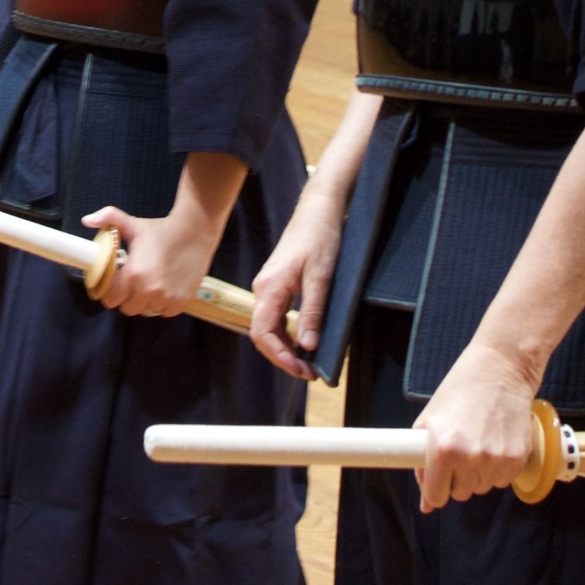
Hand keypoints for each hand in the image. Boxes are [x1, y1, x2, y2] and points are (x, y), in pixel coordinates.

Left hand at [85, 201, 217, 318]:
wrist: (195, 231)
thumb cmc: (161, 230)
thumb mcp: (133, 225)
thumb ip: (109, 219)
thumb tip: (86, 220)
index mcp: (133, 276)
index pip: (111, 300)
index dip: (111, 292)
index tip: (115, 284)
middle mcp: (149, 292)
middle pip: (128, 308)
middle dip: (128, 297)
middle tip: (133, 283)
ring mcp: (167, 299)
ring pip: (147, 311)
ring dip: (146, 302)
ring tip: (149, 284)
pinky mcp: (182, 302)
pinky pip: (165, 312)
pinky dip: (163, 304)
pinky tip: (164, 288)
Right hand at [250, 206, 341, 380]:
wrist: (318, 210)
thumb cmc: (320, 238)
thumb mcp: (321, 276)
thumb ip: (312, 311)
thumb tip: (308, 346)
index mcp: (269, 288)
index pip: (263, 333)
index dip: (279, 356)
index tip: (302, 370)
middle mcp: (263, 290)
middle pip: (264, 334)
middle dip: (283, 357)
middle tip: (309, 373)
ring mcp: (269, 288)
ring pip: (270, 327)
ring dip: (286, 348)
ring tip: (308, 363)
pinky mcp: (278, 286)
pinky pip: (276, 317)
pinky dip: (288, 335)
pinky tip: (304, 343)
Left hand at [411, 338, 549, 512]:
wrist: (501, 370)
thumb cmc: (459, 391)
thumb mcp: (429, 421)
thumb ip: (422, 463)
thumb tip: (425, 506)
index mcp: (442, 449)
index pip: (436, 496)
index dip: (434, 489)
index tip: (438, 479)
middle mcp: (469, 458)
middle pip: (460, 494)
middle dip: (456, 479)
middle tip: (459, 453)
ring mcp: (496, 460)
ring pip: (482, 488)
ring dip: (477, 474)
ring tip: (478, 443)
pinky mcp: (518, 458)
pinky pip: (502, 481)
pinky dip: (497, 469)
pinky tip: (494, 444)